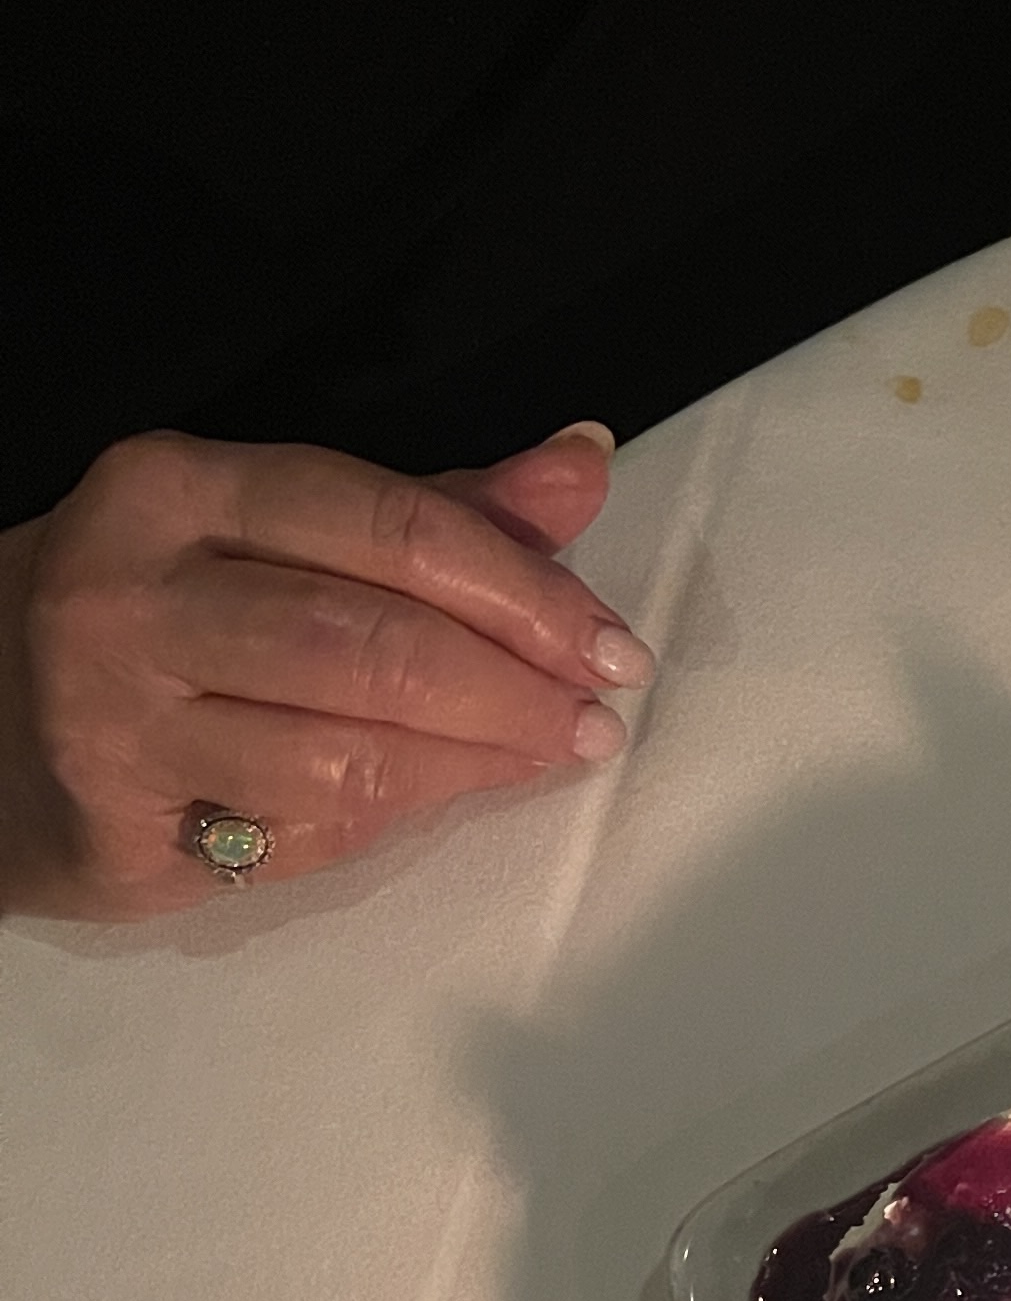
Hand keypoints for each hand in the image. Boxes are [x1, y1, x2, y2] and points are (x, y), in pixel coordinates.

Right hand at [0, 421, 654, 922]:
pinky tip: (436, 792)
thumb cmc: (159, 612)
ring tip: (543, 752)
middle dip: (511, 687)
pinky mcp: (116, 836)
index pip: (386, 525)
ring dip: (473, 763)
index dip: (521, 589)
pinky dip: (389, 820)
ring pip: (343, 758)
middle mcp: (128, 598)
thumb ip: (433, 508)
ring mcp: (111, 724)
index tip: (610, 642)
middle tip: (593, 715)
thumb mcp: (273, 530)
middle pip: (371, 646)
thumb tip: (582, 462)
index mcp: (175, 490)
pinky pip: (296, 838)